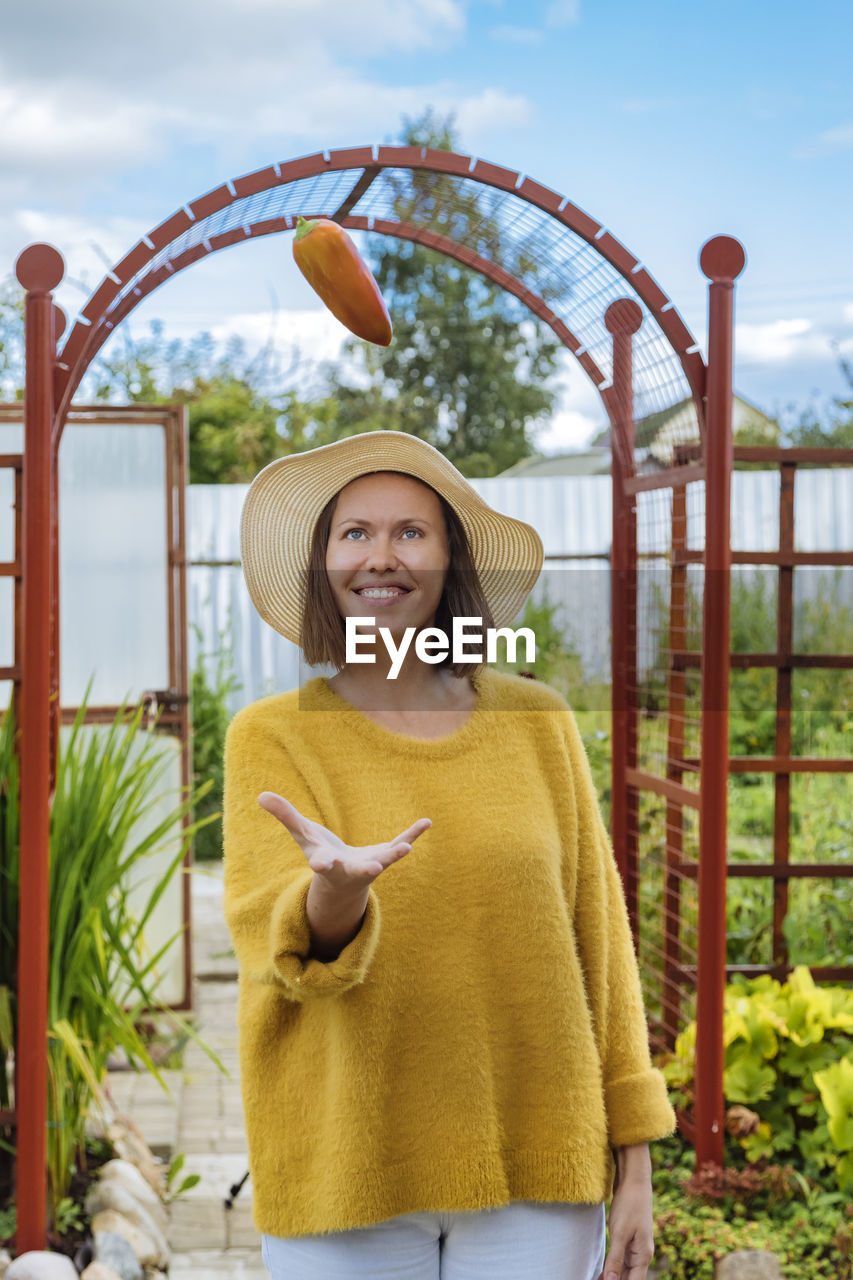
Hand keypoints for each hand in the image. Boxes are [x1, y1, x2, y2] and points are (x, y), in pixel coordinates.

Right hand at [257, 791, 430, 891]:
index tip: (321, 864)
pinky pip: (400, 843)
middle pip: (357, 871)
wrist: (342, 880)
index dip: (322, 863)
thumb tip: (260, 796)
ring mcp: (371, 864)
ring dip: (395, 854)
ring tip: (407, 849)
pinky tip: (426, 822)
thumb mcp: (302, 836)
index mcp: (328, 864)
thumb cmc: (320, 854)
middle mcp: (350, 868)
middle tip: (373, 868)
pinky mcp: (385, 855)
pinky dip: (413, 834)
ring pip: (384, 860)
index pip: (322, 863)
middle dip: (364, 870)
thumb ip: (285, 816)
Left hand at [598, 1171, 654, 1279]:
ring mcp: (635, 1248)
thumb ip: (615, 1258)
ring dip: (612, 1277)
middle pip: (628, 1278)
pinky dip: (611, 1268)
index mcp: (643, 1256)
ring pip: (623, 1271)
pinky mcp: (628, 1240)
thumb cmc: (630, 1205)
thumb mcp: (620, 1233)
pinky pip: (620, 1260)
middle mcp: (641, 1255)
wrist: (634, 1181)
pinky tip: (601, 1274)